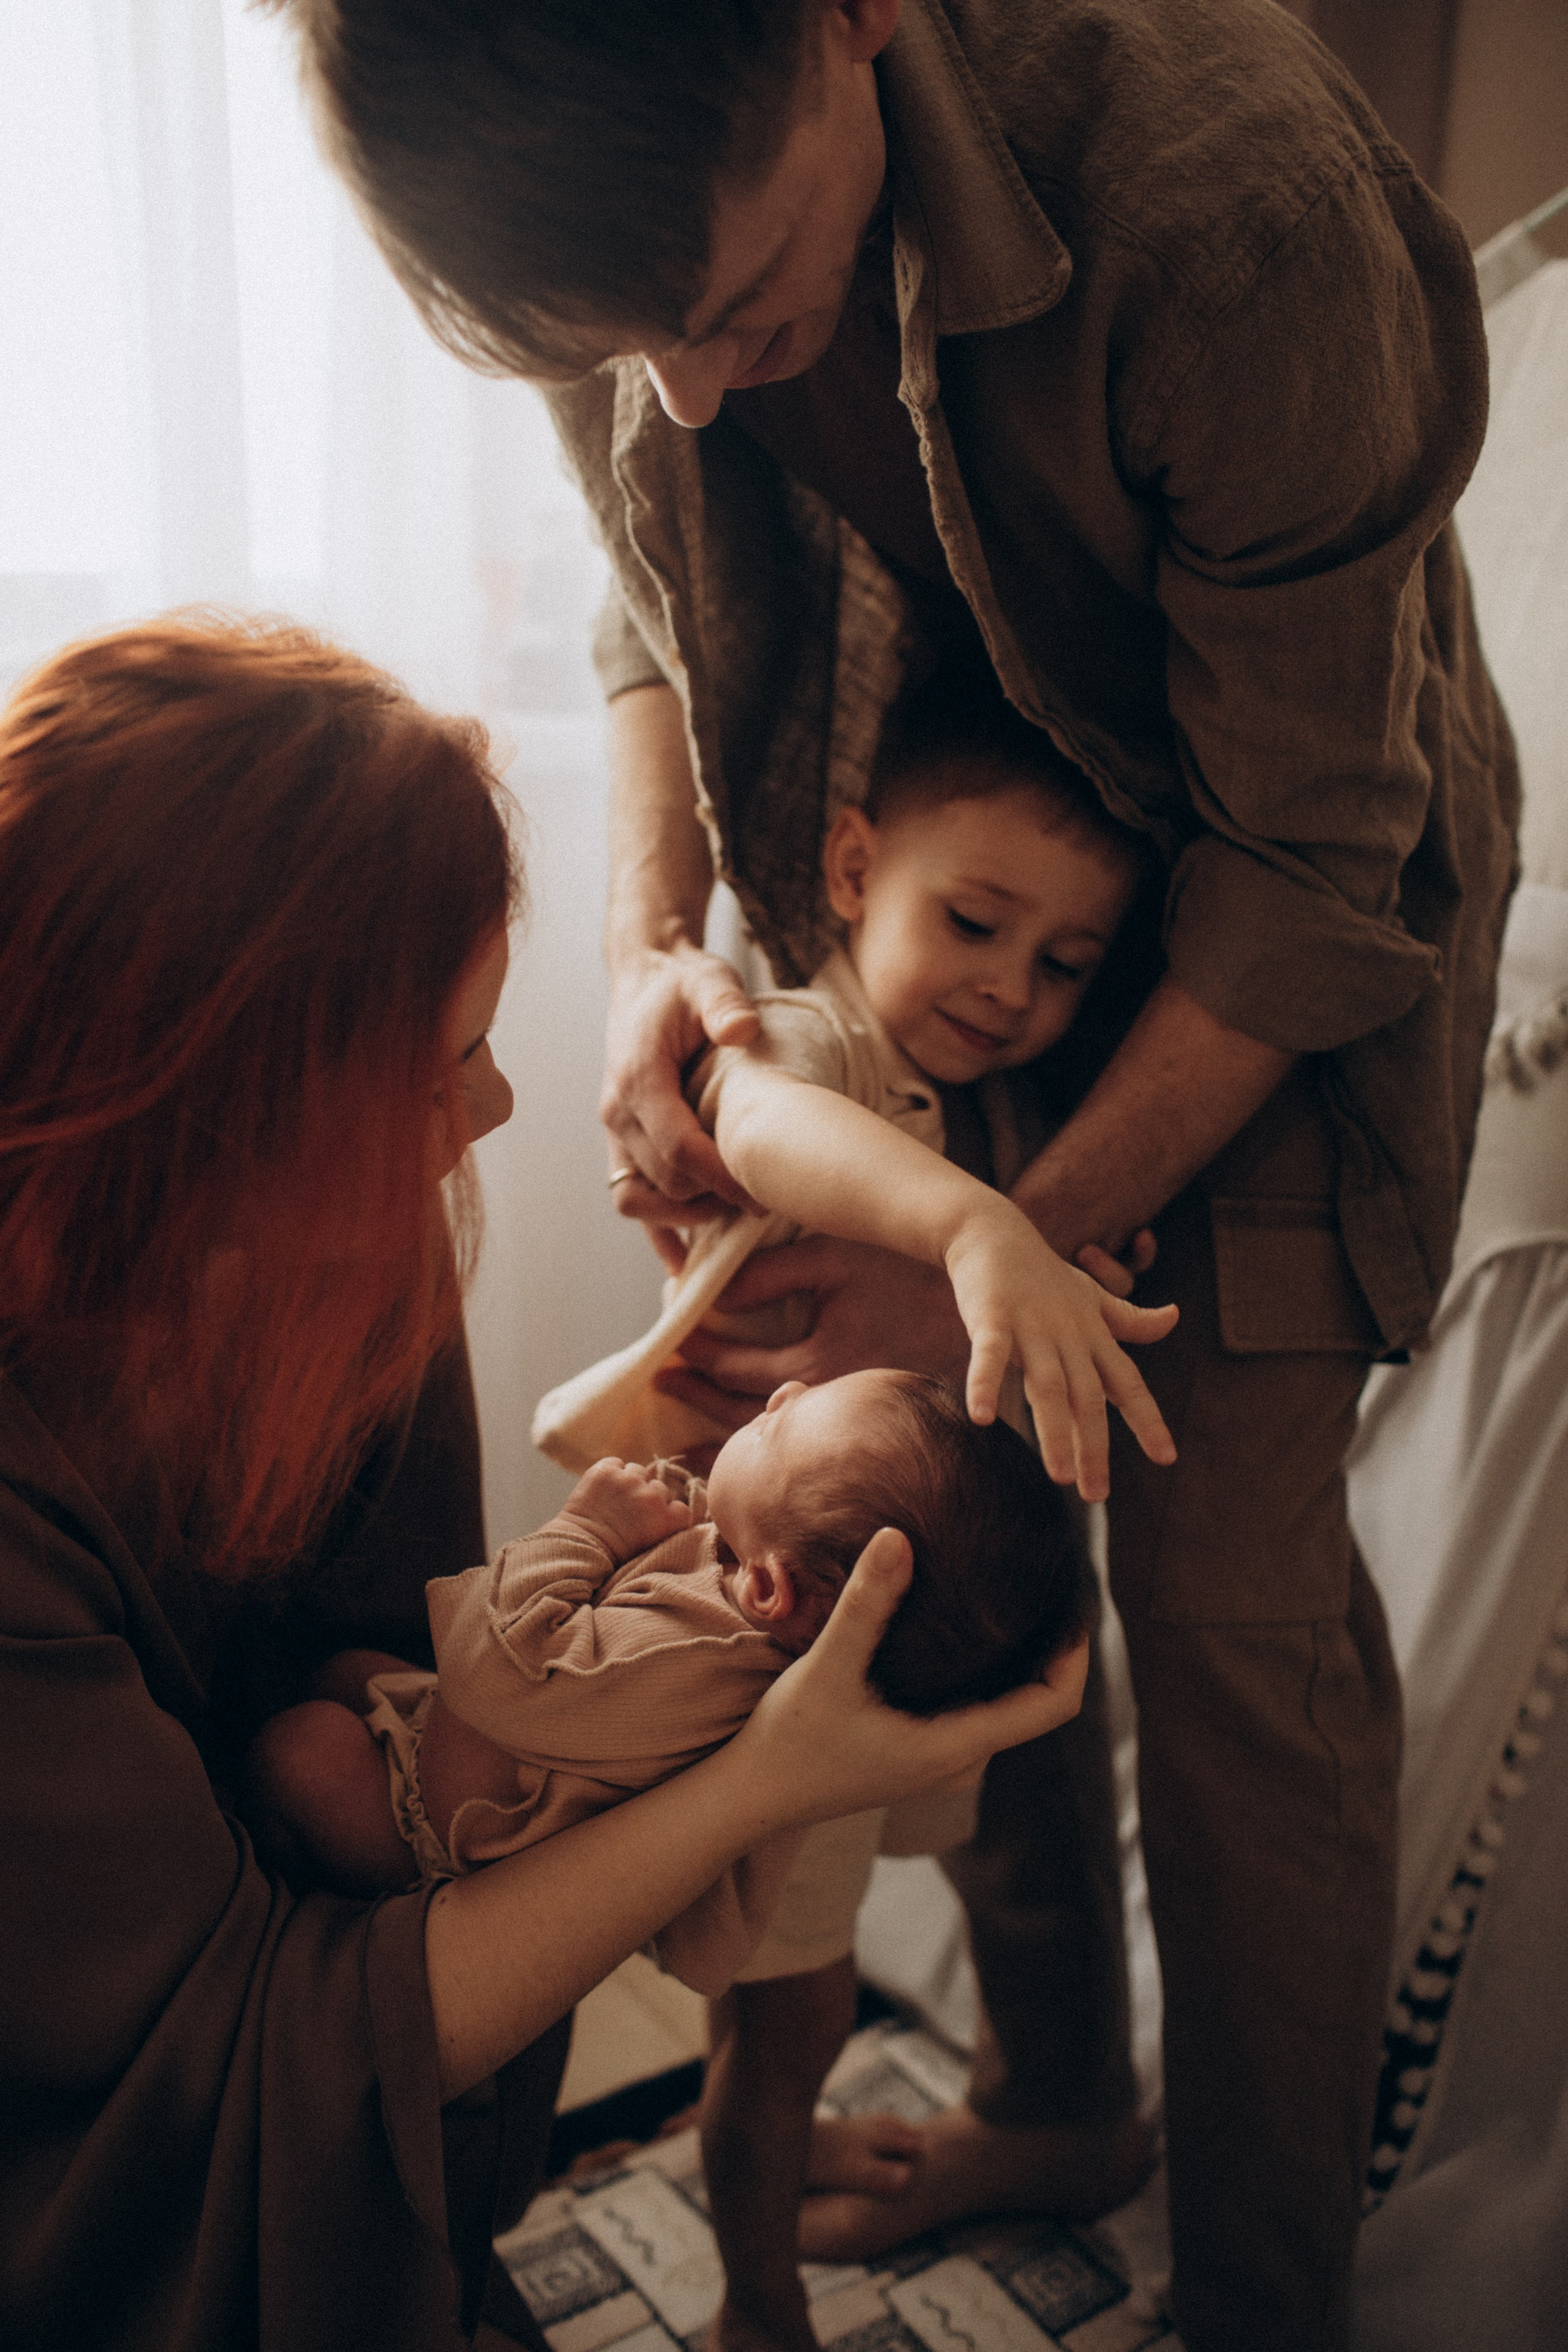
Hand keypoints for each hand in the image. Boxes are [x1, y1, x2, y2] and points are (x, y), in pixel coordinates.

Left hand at [560, 1458, 692, 1561]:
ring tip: (614, 1500)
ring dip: (629, 1481)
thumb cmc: (615, 1553)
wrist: (580, 1548)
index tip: (651, 1522)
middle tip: (629, 1513)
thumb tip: (671, 1503)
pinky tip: (602, 1490)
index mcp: (669, 1519)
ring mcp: (628, 1481)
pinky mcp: (606, 1471)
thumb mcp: (652, 1543)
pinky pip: (615, 1463)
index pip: (679, 1506)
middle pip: (658, 1487)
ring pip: (638, 1471)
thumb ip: (665, 1521)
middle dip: (646, 1497)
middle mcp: (652, 1496)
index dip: (665, 1512)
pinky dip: (610, 1472)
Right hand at [602, 942, 761, 1217]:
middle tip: (764, 1202)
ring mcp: (614, 1132)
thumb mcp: (710, 981)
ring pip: (638, 1200)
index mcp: (639, 1078)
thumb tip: (741, 1029)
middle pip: (664, 1182)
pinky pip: (629, 1198)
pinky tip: (685, 1262)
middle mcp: (618, 1111)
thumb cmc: (683, 985)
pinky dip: (656, 1230)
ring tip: (733, 1216)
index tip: (764, 1193)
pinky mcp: (619, 1144)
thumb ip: (725, 1004)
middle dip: (713, 1200)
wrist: (645, 980)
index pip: (678, 1148)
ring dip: (684, 1217)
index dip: (721, 1178)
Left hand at [653, 1235, 969, 1433]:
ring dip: (723, 1422)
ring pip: (771, 1433)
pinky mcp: (864, 1411)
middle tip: (662, 1378)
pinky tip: (747, 1429)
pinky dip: (766, 1433)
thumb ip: (769, 1277)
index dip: (694, 1351)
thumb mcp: (833, 1257)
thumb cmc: (906, 1267)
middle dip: (696, 1396)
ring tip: (689, 1408)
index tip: (670, 1335)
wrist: (984, 1301)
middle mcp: (831, 1400)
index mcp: (819, 1360)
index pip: (733, 1366)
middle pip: (741, 1414)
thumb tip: (711, 1299)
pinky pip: (803, 1432)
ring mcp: (849, 1413)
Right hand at [739, 1529, 1090, 1824]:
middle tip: (1048, 1581)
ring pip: (1005, 1705)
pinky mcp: (919, 1751)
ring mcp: (941, 1760)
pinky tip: (966, 1629)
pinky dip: (987, 1670)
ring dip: (1019, 1658)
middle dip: (1052, 1647)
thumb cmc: (790, 1741)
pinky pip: (976, 1708)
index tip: (1074, 1600)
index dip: (1076, 1655)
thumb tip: (899, 1536)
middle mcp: (959, 1760)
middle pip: (1037, 1702)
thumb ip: (867, 1604)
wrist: (752, 1796)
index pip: (1051, 1705)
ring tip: (1015, 1595)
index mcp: (955, 1747)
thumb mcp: (829, 1666)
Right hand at [943, 1200, 1177, 1501]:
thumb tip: (1175, 1318)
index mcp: (1093, 1336)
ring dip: (1054, 1431)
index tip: (1166, 1457)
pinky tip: (983, 1418)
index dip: (1147, 1419)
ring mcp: (1031, 1325)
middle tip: (1096, 1494)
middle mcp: (1069, 1335)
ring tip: (1059, 1475)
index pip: (1128, 1383)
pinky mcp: (991, 1316)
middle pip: (1087, 1397)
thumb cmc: (1044, 1272)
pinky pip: (990, 1355)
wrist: (993, 1230)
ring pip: (1047, 1385)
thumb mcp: (1092, 1296)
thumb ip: (1129, 1319)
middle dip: (1094, 1447)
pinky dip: (986, 1384)